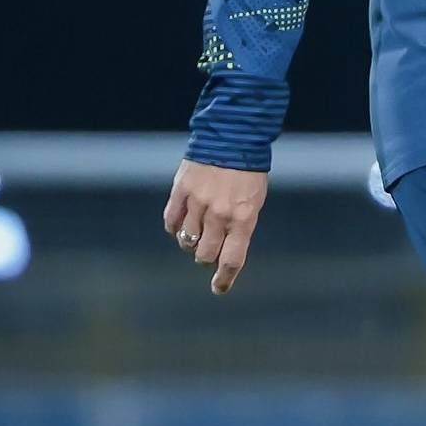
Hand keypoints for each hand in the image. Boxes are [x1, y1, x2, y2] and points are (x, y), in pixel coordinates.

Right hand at [162, 159, 268, 294]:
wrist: (233, 138)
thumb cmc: (248, 172)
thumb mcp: (254, 201)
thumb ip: (240, 226)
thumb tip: (224, 248)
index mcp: (243, 219)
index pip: (232, 259)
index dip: (224, 278)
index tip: (219, 288)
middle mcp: (219, 215)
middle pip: (205, 254)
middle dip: (206, 258)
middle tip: (208, 251)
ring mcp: (198, 203)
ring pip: (186, 240)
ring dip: (190, 243)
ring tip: (196, 234)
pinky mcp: (181, 191)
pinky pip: (171, 220)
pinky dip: (174, 227)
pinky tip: (179, 225)